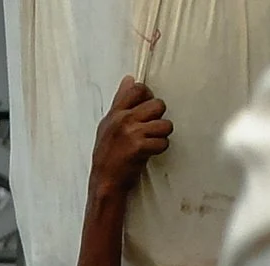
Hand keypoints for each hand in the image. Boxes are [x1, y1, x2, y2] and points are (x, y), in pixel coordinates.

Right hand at [91, 77, 170, 198]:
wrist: (104, 182)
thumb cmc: (108, 155)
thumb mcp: (108, 125)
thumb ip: (120, 102)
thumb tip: (129, 79)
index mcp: (115, 113)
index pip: (137, 89)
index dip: (148, 97)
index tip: (145, 112)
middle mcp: (122, 119)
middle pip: (158, 104)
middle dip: (158, 118)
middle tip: (149, 131)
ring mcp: (130, 133)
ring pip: (165, 124)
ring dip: (161, 136)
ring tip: (150, 143)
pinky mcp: (138, 147)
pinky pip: (163, 142)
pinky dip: (159, 149)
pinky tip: (149, 153)